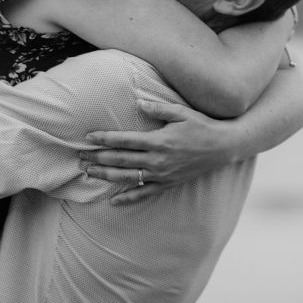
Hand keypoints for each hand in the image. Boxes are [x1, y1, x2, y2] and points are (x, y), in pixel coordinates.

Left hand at [80, 100, 233, 204]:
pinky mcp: (168, 183)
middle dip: (98, 158)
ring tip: (88, 172)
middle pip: (121, 159)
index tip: (88, 137)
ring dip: (106, 175)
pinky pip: (145, 193)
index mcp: (159, 140)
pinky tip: (113, 201)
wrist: (223, 147)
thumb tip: (137, 102)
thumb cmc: (201, 125)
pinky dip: (129, 197)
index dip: (105, 138)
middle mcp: (158, 159)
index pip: (125, 140)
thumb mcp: (181, 112)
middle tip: (79, 157)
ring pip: (128, 177)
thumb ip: (158, 107)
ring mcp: (163, 174)